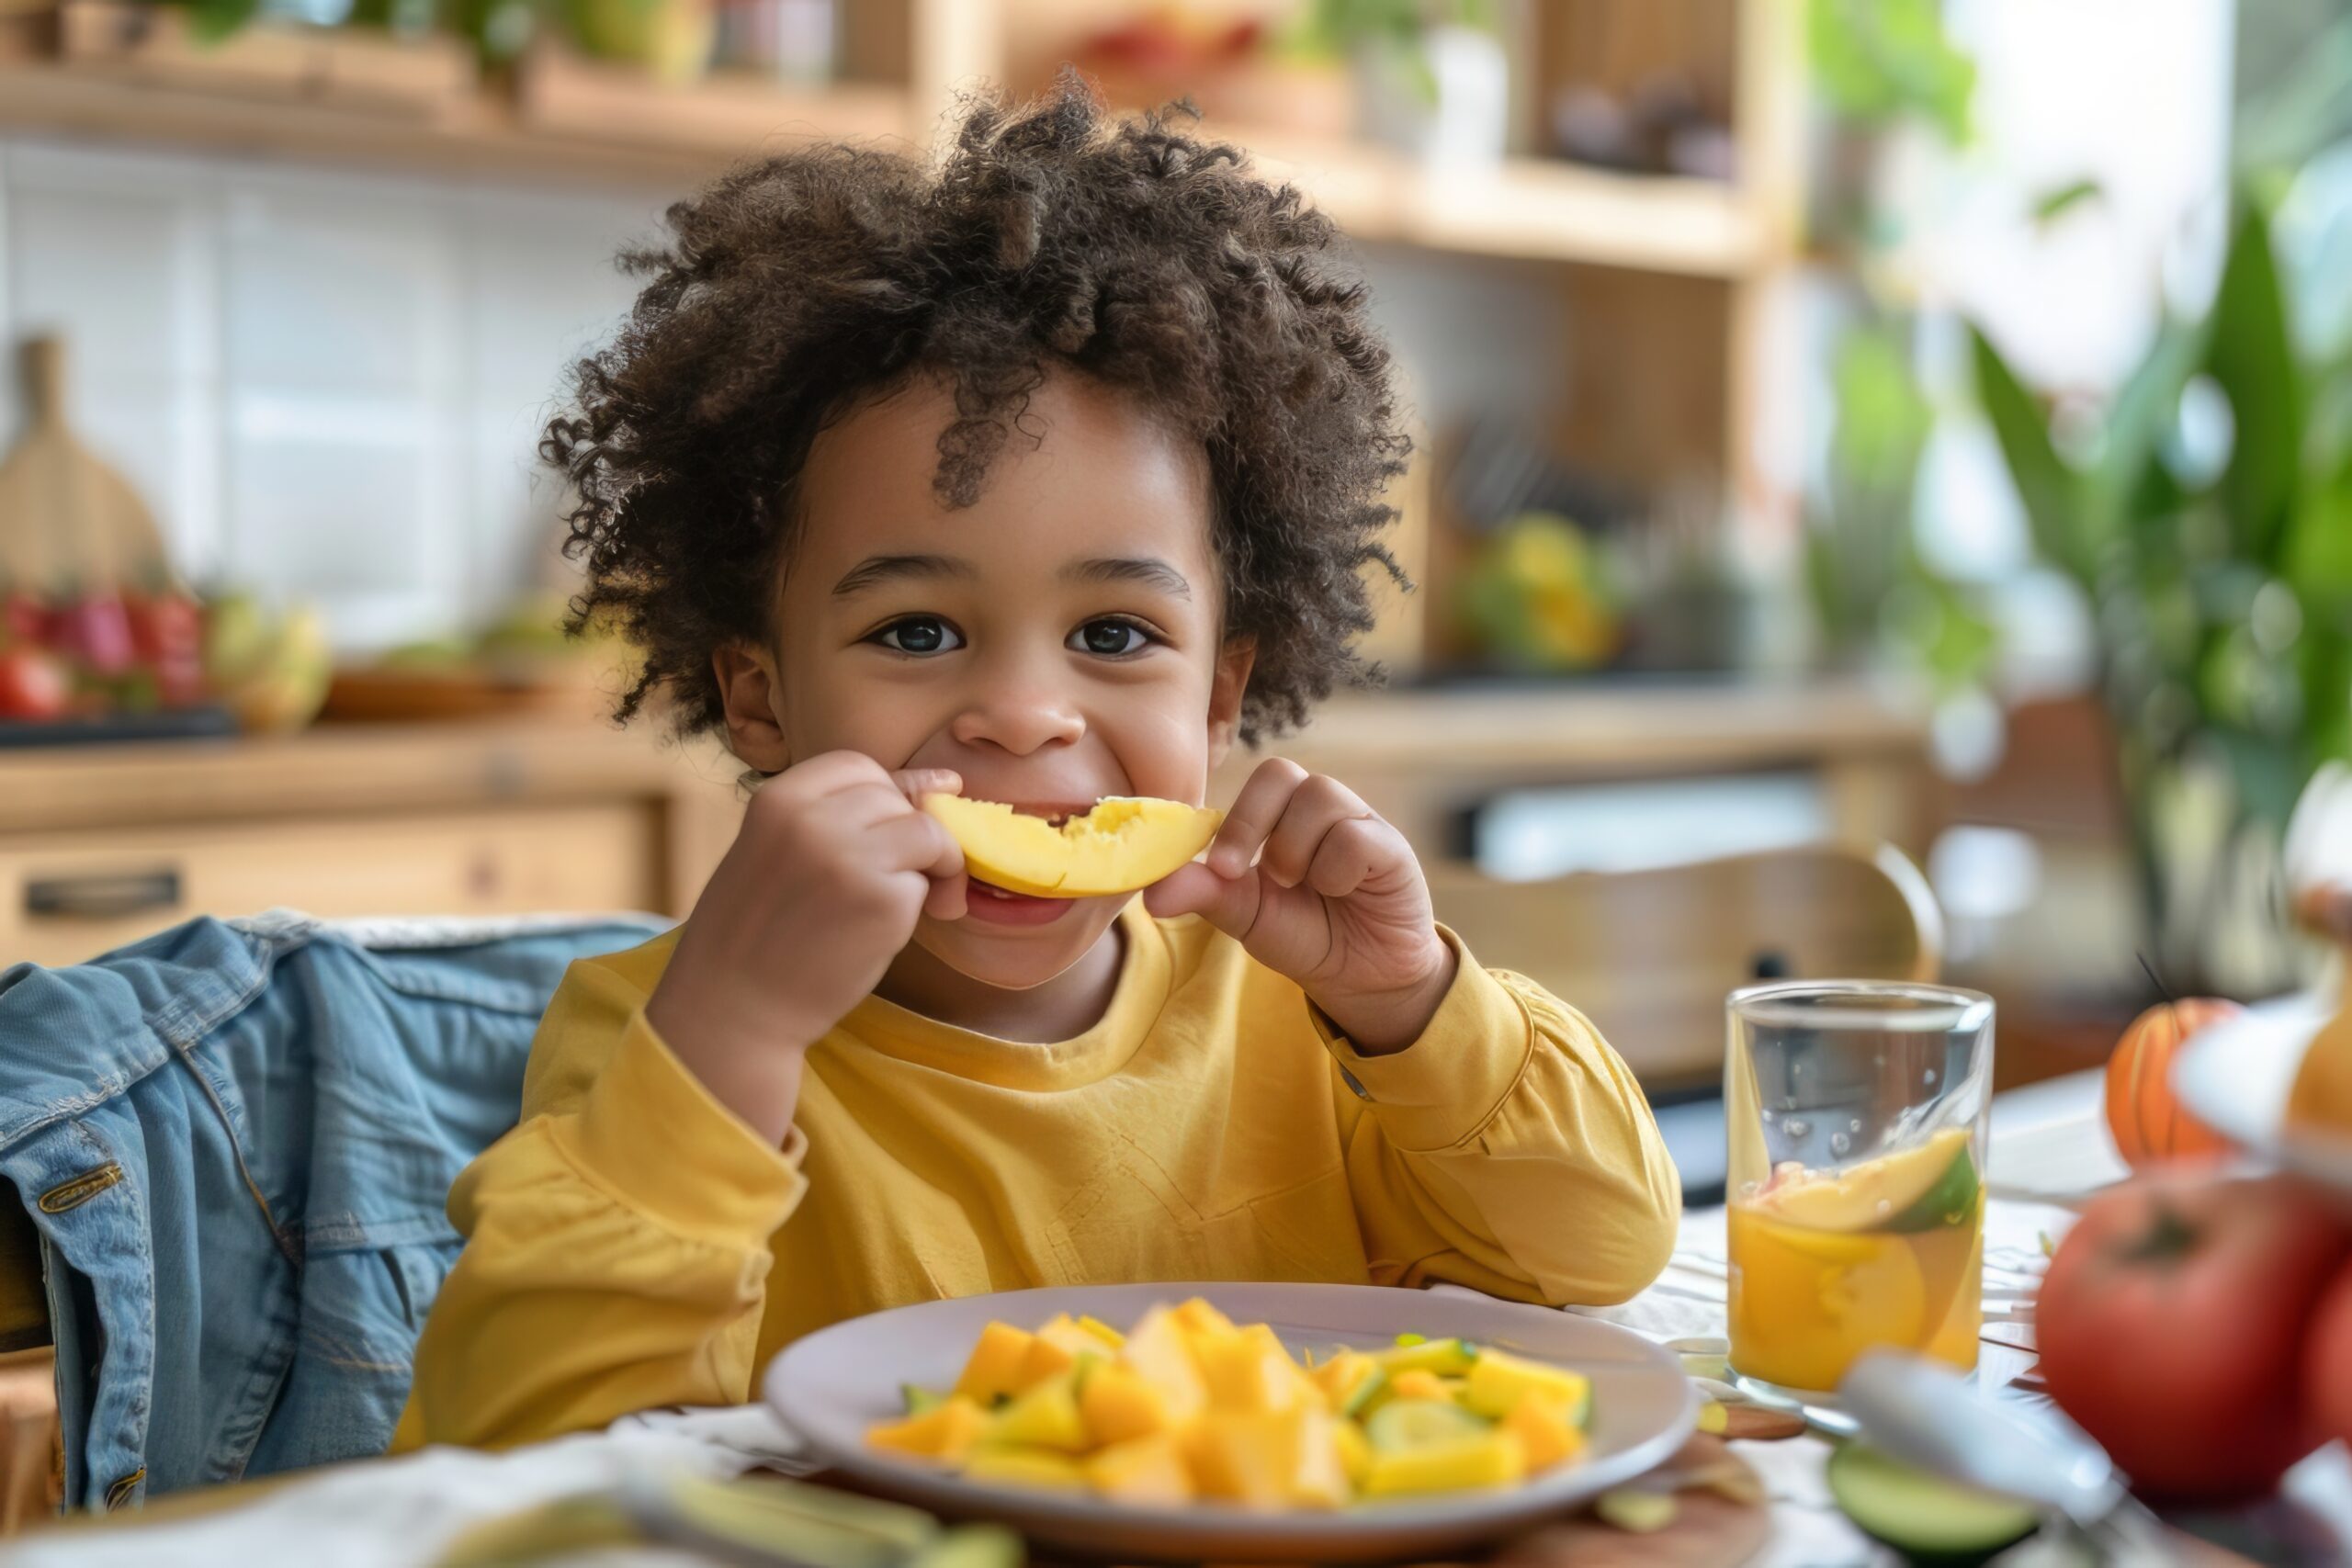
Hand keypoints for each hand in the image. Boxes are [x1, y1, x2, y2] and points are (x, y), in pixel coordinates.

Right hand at [646, 751, 964, 1141]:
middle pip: (895, 798)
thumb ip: (851, 815)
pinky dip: (921, 906)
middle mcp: (812, 819)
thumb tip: (947, 782)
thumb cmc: (757, 933)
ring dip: (929, 867)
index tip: (870, 841)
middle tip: (889, 882)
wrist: (732, 1010)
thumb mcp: (784, 853)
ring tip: (902, 906)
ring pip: (926, 833)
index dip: (877, 801)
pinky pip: (929, 883)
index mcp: (777, 799)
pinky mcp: (883, 901)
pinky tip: (885, 934)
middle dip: (903, 836)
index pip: (858, 767)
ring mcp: (849, 858)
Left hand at [1145, 759, 1453, 1053]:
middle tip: (1256, 875)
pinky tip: (1341, 892)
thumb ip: (1204, 894)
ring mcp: (1358, 821)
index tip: (1221, 868)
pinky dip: (1336, 869)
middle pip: (1282, 773)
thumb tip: (1151, 892)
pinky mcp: (1391, 846)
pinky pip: (1356, 835)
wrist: (1360, 977)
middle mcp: (1319, 807)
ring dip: (1297, 851)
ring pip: (1320, 798)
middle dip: (1254, 824)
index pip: (1256, 781)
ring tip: (1302, 886)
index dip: (1235, 819)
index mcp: (1281, 815)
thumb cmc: (1303, 934)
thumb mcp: (1245, 916)